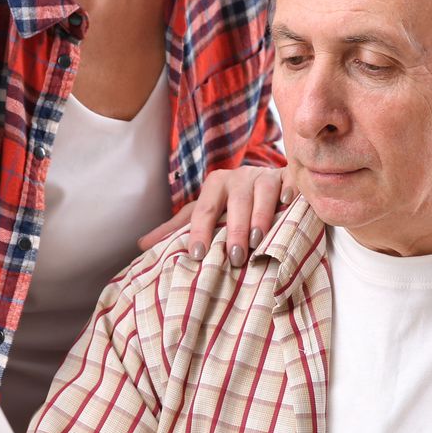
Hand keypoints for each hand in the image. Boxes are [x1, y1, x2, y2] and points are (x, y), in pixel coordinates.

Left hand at [138, 163, 294, 265]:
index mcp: (216, 184)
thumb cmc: (231, 207)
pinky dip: (290, 192)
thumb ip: (177, 229)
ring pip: (263, 193)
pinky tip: (289, 204)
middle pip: (235, 202)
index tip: (197, 254)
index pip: (204, 209)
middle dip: (234, 229)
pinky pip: (291, 181)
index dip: (200, 231)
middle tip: (235, 257)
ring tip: (257, 241)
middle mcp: (240, 176)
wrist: (266, 185)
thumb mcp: (204, 214)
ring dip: (260, 217)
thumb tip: (141, 244)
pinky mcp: (289, 177)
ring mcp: (266, 175)